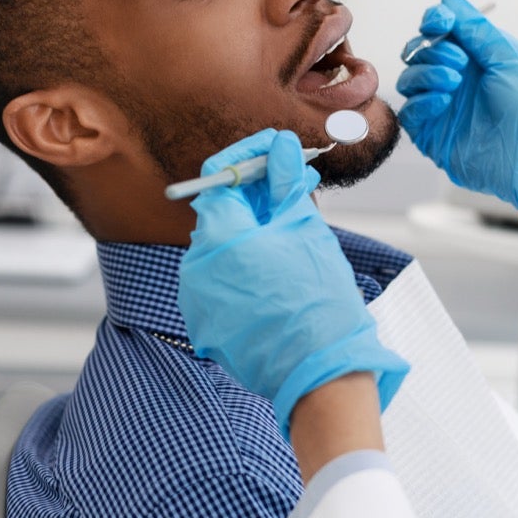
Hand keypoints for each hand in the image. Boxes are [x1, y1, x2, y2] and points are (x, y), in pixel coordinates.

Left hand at [178, 129, 408, 437]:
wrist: (322, 370)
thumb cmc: (318, 299)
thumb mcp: (305, 230)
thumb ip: (285, 184)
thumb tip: (280, 148)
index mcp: (218, 238)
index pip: (219, 178)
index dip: (249, 158)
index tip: (276, 152)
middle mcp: (196, 267)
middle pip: (220, 212)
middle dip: (256, 194)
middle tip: (295, 185)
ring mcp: (198, 299)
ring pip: (222, 247)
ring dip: (254, 230)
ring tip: (294, 227)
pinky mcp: (208, 323)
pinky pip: (222, 279)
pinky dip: (247, 264)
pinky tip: (281, 266)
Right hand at [396, 0, 517, 233]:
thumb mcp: (507, 56)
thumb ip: (475, 28)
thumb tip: (449, 0)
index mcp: (474, 59)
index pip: (438, 32)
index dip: (434, 22)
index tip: (439, 21)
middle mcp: (455, 81)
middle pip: (418, 52)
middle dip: (432, 50)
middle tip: (459, 62)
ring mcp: (442, 108)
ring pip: (410, 79)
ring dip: (426, 73)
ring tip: (454, 83)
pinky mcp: (433, 135)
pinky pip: (409, 112)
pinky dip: (421, 101)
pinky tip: (442, 101)